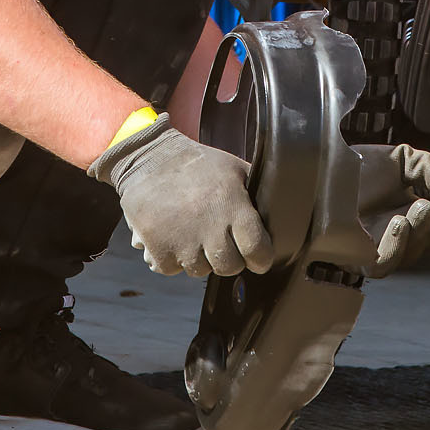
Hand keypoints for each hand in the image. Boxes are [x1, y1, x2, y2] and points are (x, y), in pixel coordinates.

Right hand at [88, 119, 277, 277]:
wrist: (148, 158)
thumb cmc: (196, 164)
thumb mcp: (234, 170)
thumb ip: (257, 194)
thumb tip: (280, 213)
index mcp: (233, 205)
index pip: (259, 251)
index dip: (260, 257)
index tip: (256, 256)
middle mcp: (210, 226)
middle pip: (230, 267)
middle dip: (229, 258)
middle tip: (220, 240)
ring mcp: (182, 241)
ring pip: (200, 271)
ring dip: (199, 258)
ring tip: (192, 232)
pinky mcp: (158, 249)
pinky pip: (173, 269)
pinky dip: (172, 258)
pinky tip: (173, 235)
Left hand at [354, 144, 429, 276]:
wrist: (318, 166)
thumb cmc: (355, 166)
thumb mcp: (404, 160)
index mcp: (412, 213)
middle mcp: (399, 234)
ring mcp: (380, 248)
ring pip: (414, 252)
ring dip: (424, 229)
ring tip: (423, 206)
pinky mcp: (359, 260)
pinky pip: (386, 264)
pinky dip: (398, 245)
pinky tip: (400, 222)